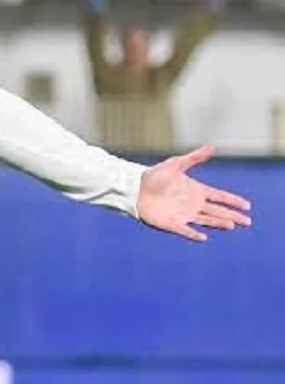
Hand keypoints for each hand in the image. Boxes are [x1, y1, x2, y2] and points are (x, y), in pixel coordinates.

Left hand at [136, 145, 251, 241]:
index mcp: (196, 191)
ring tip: (231, 225)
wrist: (134, 187)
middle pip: (217, 211)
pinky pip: (184, 230)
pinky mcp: (171, 223)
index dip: (232, 201)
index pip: (219, 197)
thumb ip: (194, 158)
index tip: (247, 206)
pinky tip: (203, 237)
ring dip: (218, 223)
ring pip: (205, 221)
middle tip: (247, 221)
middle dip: (232, 216)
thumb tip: (212, 146)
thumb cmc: (154, 175)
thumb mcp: (175, 164)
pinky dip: (193, 234)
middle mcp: (193, 204)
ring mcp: (183, 214)